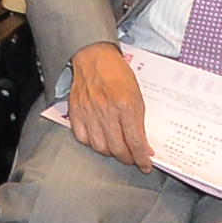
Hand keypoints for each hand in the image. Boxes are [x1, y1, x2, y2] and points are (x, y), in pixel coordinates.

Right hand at [60, 42, 151, 169]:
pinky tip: (100, 139)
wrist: (94, 57)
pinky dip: (92, 143)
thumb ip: (140, 122)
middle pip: (117, 148)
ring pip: (99, 147)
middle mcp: (106, 110)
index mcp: (125, 105)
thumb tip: (144, 146)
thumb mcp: (137, 96)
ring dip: (110, 152)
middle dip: (128, 158)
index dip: (142, 158)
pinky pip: (82, 138)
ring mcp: (88, 111)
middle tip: (132, 158)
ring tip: (117, 149)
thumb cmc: (118, 73)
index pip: (135, 142)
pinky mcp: (75, 111)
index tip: (146, 165)